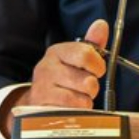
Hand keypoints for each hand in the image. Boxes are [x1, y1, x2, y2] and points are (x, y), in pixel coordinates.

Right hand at [0, 19, 108, 136]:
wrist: (37, 100)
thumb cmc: (62, 77)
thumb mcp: (75, 57)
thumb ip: (92, 43)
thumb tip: (101, 24)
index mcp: (56, 52)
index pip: (85, 54)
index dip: (98, 65)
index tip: (97, 70)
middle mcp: (46, 68)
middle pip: (87, 80)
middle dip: (93, 87)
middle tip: (86, 87)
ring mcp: (42, 90)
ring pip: (81, 100)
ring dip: (85, 101)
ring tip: (78, 97)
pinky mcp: (42, 110)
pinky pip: (72, 113)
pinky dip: (77, 113)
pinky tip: (71, 107)